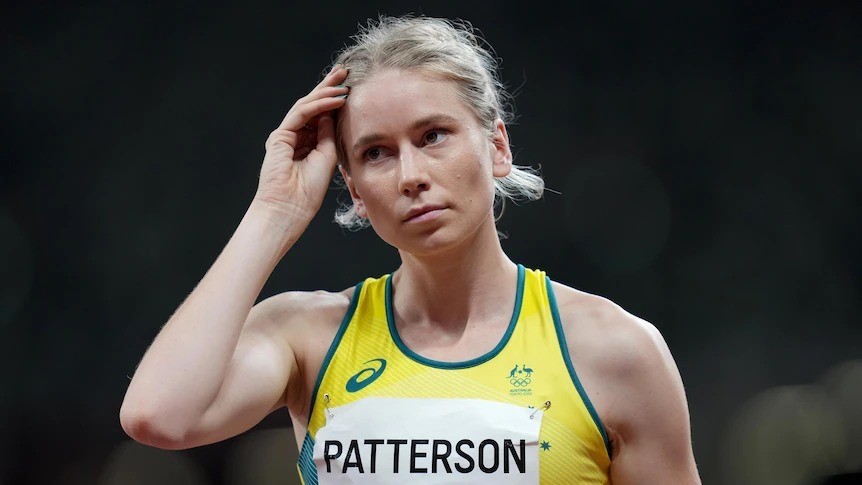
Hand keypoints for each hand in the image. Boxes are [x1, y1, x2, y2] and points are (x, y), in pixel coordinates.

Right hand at [254, 65, 348, 221]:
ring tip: (344, 84)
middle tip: (344, 71)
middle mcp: (294, 136)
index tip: (350, 87)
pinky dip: (319, 105)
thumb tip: (332, 114)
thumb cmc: (308, 192)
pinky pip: (301, 114)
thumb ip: (328, 135)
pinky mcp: (280, 136)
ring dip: (326, 93)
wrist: (290, 209)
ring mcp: (285, 135)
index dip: (334, 100)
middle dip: (328, 87)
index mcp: (305, 143)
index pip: (320, 115)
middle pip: (312, 105)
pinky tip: (335, 99)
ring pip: (306, 106)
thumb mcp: (327, 157)